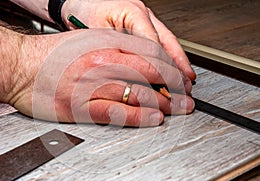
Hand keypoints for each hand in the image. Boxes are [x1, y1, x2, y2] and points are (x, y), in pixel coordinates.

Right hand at [9, 29, 193, 126]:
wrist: (17, 66)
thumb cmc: (49, 54)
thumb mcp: (85, 39)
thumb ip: (112, 48)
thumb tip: (140, 60)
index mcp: (104, 43)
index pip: (150, 54)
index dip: (171, 68)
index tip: (180, 78)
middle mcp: (101, 62)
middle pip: (150, 74)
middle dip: (174, 87)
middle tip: (186, 97)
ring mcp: (91, 85)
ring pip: (138, 94)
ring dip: (163, 104)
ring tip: (176, 110)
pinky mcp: (80, 107)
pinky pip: (117, 112)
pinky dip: (140, 117)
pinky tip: (153, 119)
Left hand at [61, 0, 195, 80]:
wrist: (80, 1)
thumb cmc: (84, 10)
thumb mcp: (94, 32)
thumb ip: (112, 50)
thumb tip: (129, 72)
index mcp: (133, 12)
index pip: (152, 44)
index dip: (159, 67)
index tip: (164, 84)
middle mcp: (143, 14)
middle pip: (166, 43)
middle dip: (176, 67)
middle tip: (183, 86)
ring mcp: (146, 19)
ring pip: (168, 43)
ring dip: (177, 63)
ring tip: (186, 81)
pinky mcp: (143, 25)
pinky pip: (160, 43)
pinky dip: (168, 58)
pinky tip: (176, 70)